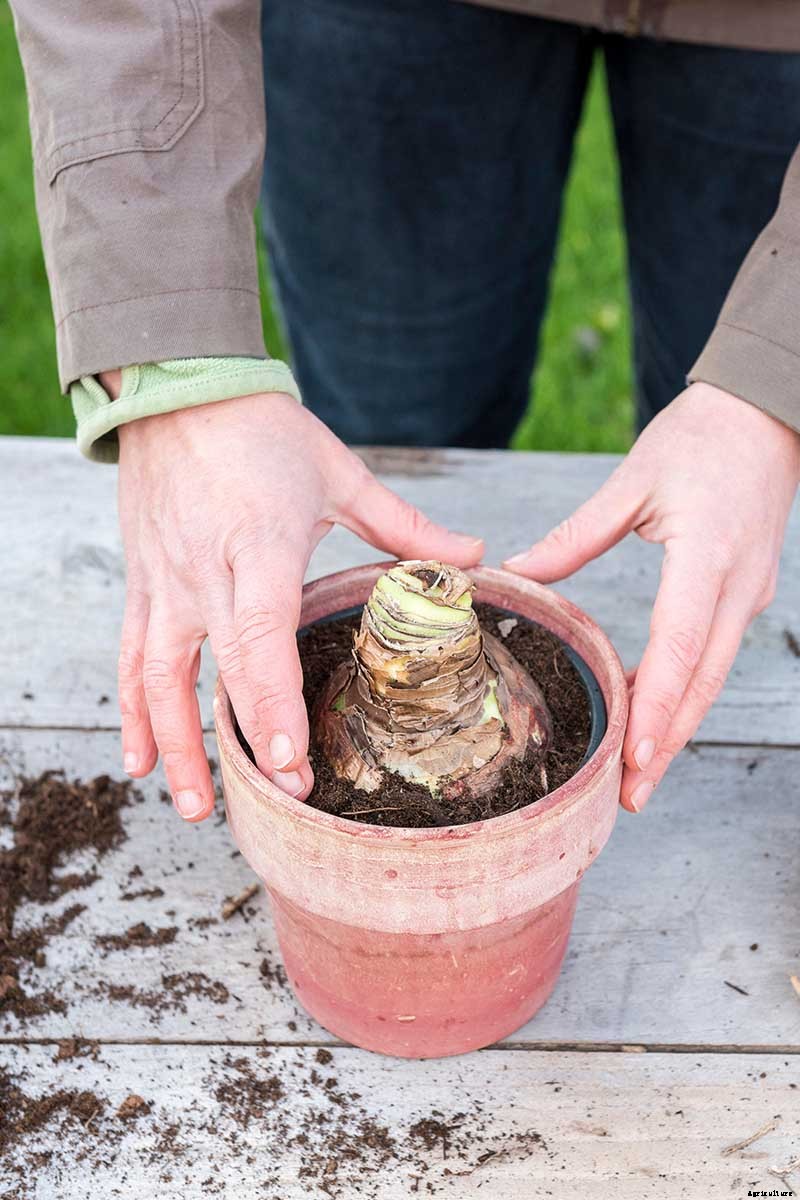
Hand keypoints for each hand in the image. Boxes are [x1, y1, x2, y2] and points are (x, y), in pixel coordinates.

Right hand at [115, 390, 482, 820]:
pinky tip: (141, 761)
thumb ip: (405, 526)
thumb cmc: (263, 431)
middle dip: (244, 740)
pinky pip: (132, 658)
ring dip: (176, 745)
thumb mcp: (339, 473)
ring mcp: (165, 581)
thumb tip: (474, 558)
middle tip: (277, 798)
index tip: (288, 760)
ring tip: (197, 808)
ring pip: (160, 677)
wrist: (177, 389)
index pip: (261, 635)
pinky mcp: (143, 584)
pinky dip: (134, 712)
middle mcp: (205, 571)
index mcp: (261, 544)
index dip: (272, 701)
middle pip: (217, 669)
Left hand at [503, 382, 799, 812]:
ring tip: (640, 775)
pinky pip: (714, 654)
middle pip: (703, 681)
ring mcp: (750, 593)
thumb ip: (576, 535)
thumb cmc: (699, 439)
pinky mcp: (747, 593)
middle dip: (668, 743)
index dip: (657, 704)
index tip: (635, 754)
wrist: (765, 412)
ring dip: (678, 727)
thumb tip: (518, 573)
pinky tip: (655, 715)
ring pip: (713, 676)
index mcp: (707, 555)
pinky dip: (686, 692)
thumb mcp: (633, 480)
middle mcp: (737, 587)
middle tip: (630, 796)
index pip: (680, 645)